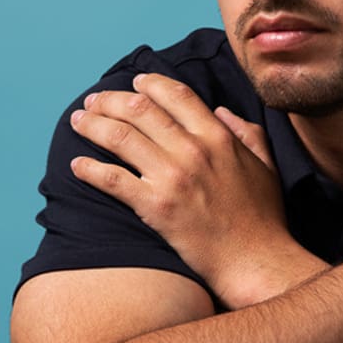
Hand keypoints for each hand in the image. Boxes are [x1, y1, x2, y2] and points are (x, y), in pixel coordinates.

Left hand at [68, 74, 307, 303]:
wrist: (254, 260)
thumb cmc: (263, 217)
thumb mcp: (265, 165)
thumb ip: (247, 132)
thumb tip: (223, 111)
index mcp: (218, 137)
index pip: (176, 95)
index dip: (150, 84)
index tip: (134, 82)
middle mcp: (193, 151)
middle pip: (140, 110)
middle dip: (110, 99)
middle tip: (94, 100)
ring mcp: (172, 178)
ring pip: (120, 137)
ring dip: (92, 125)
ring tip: (78, 122)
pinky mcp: (155, 207)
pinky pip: (112, 179)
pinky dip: (89, 169)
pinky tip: (77, 165)